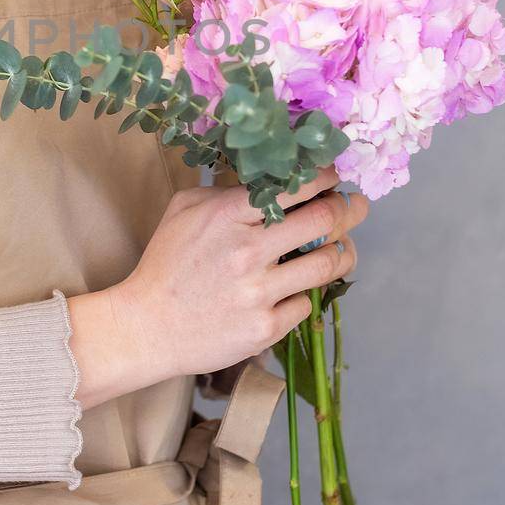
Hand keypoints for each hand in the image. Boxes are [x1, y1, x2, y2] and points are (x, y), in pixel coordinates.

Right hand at [109, 163, 369, 385]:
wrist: (148, 327)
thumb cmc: (165, 264)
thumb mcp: (183, 211)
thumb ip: (224, 191)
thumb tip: (265, 178)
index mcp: (228, 215)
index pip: (293, 186)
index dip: (324, 178)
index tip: (334, 177)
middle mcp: (248, 251)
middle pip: (325, 220)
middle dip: (349, 208)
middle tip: (356, 206)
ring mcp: (260, 292)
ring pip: (328, 263)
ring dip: (344, 252)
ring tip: (344, 247)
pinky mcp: (267, 327)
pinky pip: (307, 303)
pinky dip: (304, 294)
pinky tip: (295, 290)